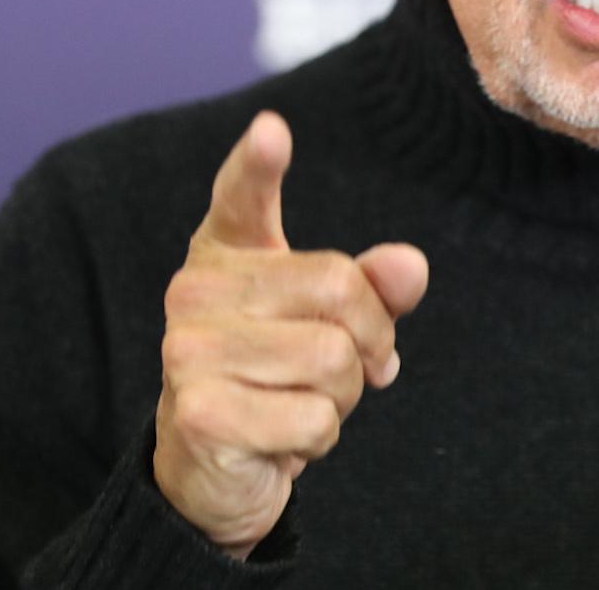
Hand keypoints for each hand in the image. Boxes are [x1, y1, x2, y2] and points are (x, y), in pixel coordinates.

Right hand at [153, 111, 428, 557]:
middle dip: (371, 341)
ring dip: (345, 396)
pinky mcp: (200, 414)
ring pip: (334, 359)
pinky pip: (316, 419)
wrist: (217, 469)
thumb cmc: (280, 375)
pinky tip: (283, 440)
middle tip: (350, 370)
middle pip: (342, 290)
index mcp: (227, 254)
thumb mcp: (334, 322)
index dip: (258, 164)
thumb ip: (375, 286)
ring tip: (304, 403)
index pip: (241, 197)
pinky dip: (322, 438)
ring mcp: (188, 352)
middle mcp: (194, 292)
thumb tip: (410, 264)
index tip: (272, 129)